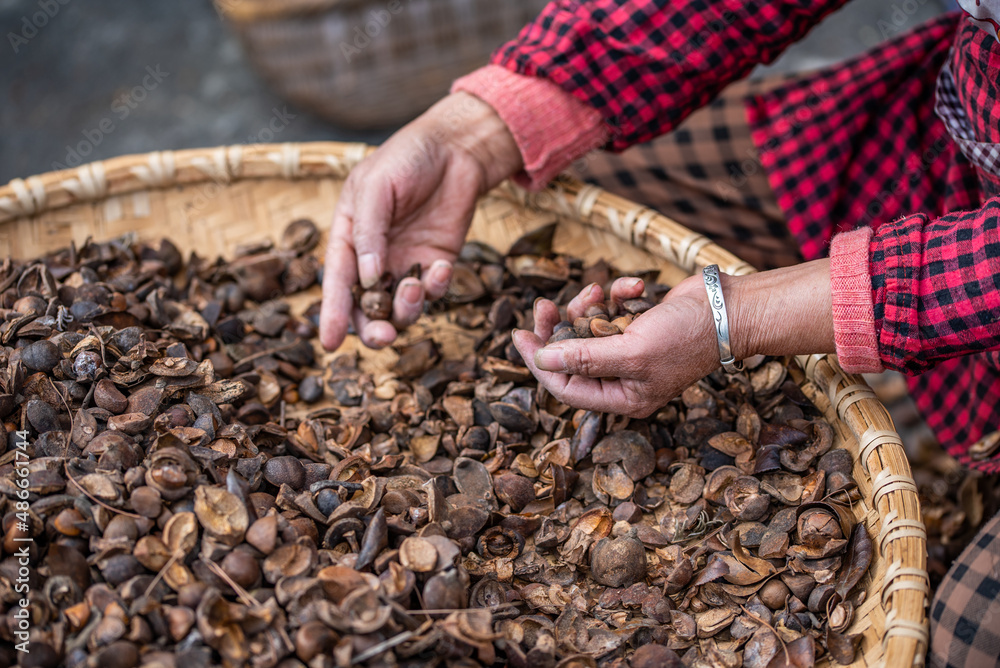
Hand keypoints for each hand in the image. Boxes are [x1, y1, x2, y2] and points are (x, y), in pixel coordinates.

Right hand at [319, 92, 522, 350]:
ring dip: (407, 309)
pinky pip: (434, 291)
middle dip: (372, 328)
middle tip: (383, 336)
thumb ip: (369, 232)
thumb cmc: (406, 158)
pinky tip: (441, 268)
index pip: (337, 283)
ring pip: (401, 308)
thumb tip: (366, 279)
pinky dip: (437, 288)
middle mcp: (374, 258)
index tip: (329, 344)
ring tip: (415, 287)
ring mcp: (406, 263)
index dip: (333, 315)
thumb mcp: (377, 187)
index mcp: (348, 238)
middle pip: (367, 308)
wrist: (455, 148)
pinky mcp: (436, 264)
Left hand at [513, 276, 718, 417]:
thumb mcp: (631, 350)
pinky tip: (633, 286)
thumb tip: (542, 359)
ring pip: (589, 328)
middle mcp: (624, 378)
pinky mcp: (639, 325)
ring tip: (598, 289)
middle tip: (543, 305)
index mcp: (623, 397)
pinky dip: (617, 295)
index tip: (519, 335)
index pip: (565, 386)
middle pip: (572, 356)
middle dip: (558, 328)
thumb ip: (584, 357)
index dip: (539, 362)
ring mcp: (632, 351)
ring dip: (590, 305)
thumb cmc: (688, 335)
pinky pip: (613, 310)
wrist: (732, 307)